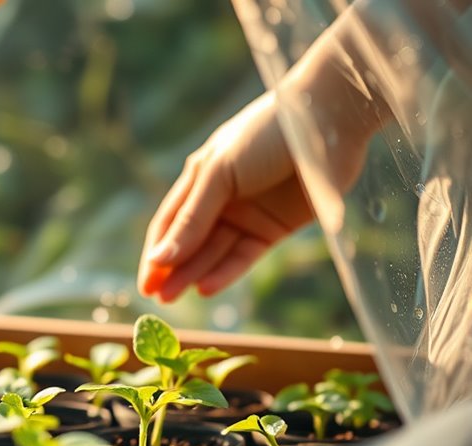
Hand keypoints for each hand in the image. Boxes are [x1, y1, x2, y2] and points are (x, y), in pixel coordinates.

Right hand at [138, 92, 313, 301]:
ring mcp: (247, 215)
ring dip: (195, 274)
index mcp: (200, 178)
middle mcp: (220, 199)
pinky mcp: (274, 228)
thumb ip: (193, 219)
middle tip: (158, 298)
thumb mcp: (220, 174)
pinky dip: (227, 272)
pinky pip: (244, 256)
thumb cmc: (265, 135)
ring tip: (176, 298)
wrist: (326, 121)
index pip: (170, 224)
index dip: (156, 253)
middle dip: (172, 270)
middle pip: (190, 242)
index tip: (145, 283)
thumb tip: (159, 258)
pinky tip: (208, 287)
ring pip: (215, 252)